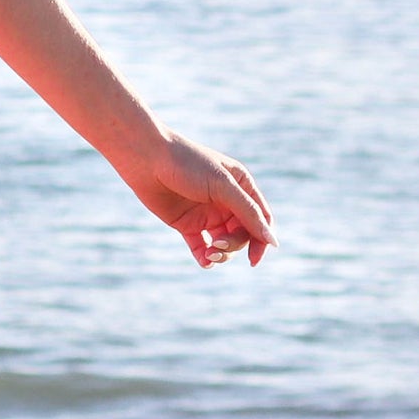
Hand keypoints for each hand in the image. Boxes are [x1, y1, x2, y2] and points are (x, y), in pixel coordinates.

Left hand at [118, 129, 277, 268]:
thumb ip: (248, 213)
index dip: (262, 239)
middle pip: (243, 234)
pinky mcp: (186, 223)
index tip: (255, 257)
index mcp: (241, 186)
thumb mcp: (222, 185)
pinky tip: (204, 261)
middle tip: (219, 243)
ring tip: (209, 253)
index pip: (261, 219)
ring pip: (224, 243)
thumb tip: (273, 242)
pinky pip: (201, 246)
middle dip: (235, 244)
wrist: (145, 157)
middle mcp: (226, 201)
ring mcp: (206, 213)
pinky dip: (205, 257)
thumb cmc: (186, 163)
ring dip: (221, 253)